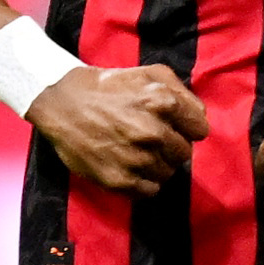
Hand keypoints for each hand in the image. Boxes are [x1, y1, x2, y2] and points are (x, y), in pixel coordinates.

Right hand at [26, 65, 208, 197]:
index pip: (200, 130)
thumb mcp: (150, 73)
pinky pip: (150, 191)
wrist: (63, 103)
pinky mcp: (120, 180)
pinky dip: (144, 182)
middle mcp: (153, 132)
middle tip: (151, 138)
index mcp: (164, 102)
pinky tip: (130, 166)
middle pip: (184, 153)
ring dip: (158, 165)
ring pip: (168, 173)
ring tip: (138, 151)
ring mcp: (136, 158)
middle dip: (171, 146)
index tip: (173, 126)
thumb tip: (199, 117)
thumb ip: (182, 92)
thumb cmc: (109, 86)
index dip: (187, 128)